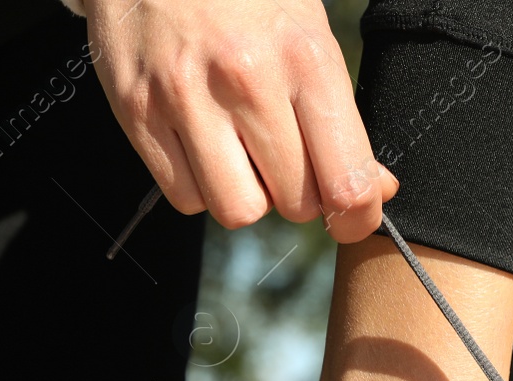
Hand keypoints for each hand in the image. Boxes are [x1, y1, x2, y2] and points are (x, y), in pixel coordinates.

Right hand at [86, 0, 397, 240]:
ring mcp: (185, 96)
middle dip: (297, 193)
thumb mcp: (307, 33)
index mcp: (305, 55)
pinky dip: (199, 186)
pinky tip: (201, 143)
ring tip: (240, 151)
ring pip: (237, 211)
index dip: (357, 215)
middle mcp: (247, 77)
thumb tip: (375, 190)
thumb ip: (340, 116)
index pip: (347, 179)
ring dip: (246, 195)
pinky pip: (185, 198)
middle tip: (284, 156)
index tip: (351, 216)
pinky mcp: (137, 111)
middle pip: (294, 203)